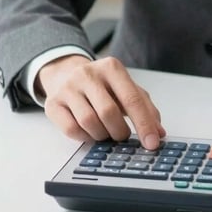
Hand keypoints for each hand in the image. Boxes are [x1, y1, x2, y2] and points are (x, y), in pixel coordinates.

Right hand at [37, 55, 165, 148]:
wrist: (65, 73)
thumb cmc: (101, 85)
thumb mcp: (126, 89)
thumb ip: (145, 108)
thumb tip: (158, 133)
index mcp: (111, 68)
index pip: (132, 99)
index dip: (144, 124)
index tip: (152, 143)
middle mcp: (88, 74)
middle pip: (108, 112)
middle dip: (120, 131)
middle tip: (122, 136)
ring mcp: (68, 88)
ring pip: (89, 122)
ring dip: (102, 135)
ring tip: (105, 132)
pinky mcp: (53, 103)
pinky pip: (71, 129)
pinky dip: (84, 137)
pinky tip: (89, 132)